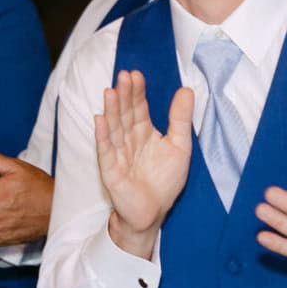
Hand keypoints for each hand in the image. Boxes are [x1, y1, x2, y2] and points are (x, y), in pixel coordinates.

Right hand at [96, 70, 192, 257]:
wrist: (153, 213)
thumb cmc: (164, 181)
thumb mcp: (180, 146)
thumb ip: (180, 119)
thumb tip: (186, 90)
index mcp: (144, 132)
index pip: (138, 107)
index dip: (137, 92)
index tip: (136, 74)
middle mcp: (128, 140)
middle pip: (124, 114)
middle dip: (124, 95)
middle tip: (123, 76)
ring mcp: (117, 154)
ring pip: (113, 128)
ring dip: (111, 110)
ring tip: (110, 92)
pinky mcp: (110, 170)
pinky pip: (106, 151)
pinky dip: (102, 136)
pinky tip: (100, 120)